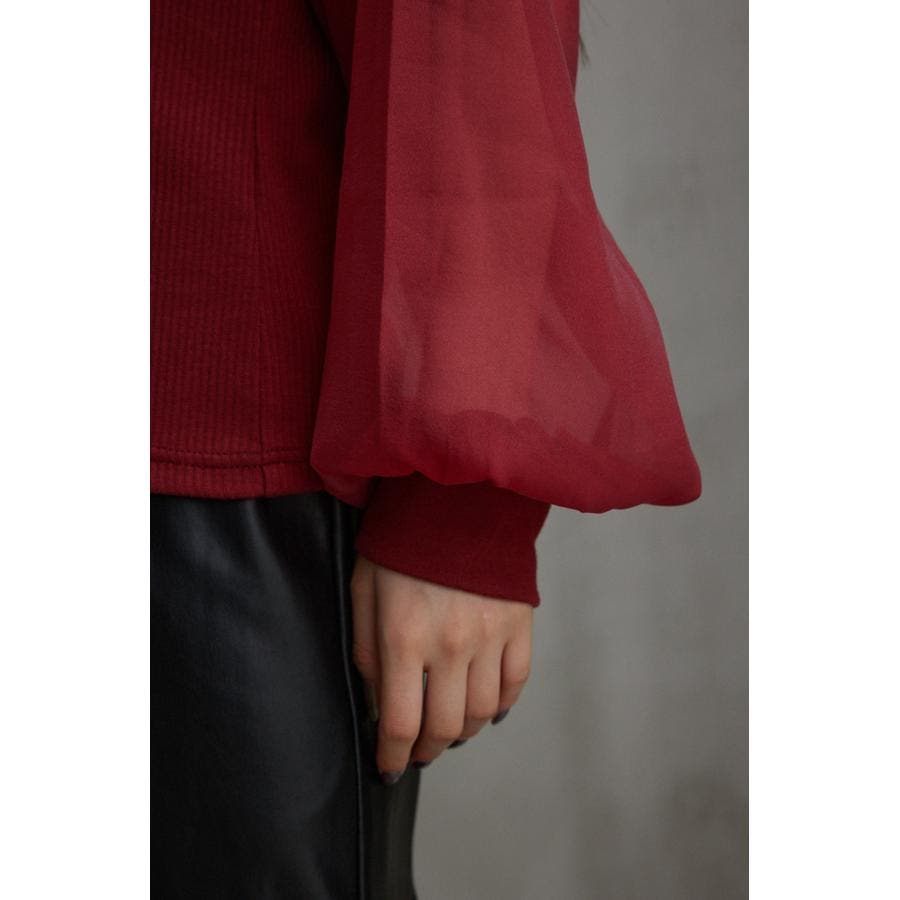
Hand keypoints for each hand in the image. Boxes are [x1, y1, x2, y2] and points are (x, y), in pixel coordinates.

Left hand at [350, 554, 533, 783]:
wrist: (456, 497)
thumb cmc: (401, 542)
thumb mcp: (364, 590)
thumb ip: (366, 649)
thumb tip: (377, 702)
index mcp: (404, 637)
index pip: (401, 722)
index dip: (392, 756)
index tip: (388, 767)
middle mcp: (451, 644)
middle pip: (445, 728)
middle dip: (427, 749)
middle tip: (417, 751)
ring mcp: (490, 635)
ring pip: (483, 712)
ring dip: (463, 731)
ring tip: (449, 727)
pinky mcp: (518, 623)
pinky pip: (516, 682)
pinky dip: (502, 704)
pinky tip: (487, 706)